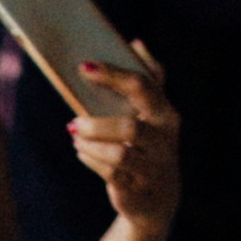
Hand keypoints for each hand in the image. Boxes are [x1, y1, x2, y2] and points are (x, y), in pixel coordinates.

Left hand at [67, 41, 178, 230]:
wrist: (157, 198)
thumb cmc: (148, 145)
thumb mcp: (152, 113)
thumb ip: (147, 78)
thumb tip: (136, 43)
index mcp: (166, 113)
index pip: (141, 86)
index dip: (112, 75)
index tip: (84, 67)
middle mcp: (164, 140)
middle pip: (130, 127)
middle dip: (97, 124)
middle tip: (74, 122)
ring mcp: (153, 167)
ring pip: (119, 154)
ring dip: (91, 145)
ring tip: (76, 137)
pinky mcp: (137, 190)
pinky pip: (111, 174)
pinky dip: (91, 161)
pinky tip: (82, 152)